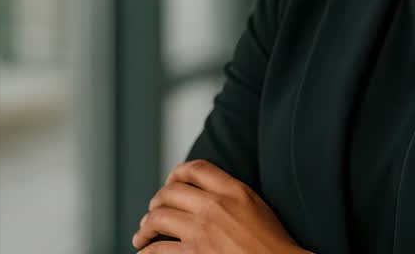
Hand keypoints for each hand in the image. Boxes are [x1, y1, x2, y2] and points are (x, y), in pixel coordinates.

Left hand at [132, 159, 307, 252]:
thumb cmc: (272, 242)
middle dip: (156, 202)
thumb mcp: (256, 205)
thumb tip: (203, 193)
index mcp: (233, 190)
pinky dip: (146, 251)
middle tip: (152, 213)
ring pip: (157, 218)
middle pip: (170, 192)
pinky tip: (146, 253)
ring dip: (145, 227)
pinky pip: (157, 250)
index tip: (169, 183)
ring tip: (142, 236)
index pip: (195, 169)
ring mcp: (202, 231)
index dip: (175, 173)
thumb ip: (230, 193)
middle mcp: (215, 206)